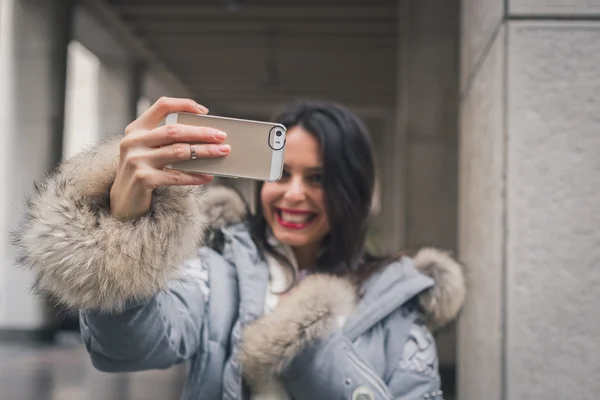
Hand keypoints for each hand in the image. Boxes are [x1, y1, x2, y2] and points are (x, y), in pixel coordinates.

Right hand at [110, 97, 230, 219]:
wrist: (122, 201)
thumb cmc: (142, 171)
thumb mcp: (147, 150)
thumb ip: (166, 140)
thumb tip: (205, 137)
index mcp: (136, 129)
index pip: (162, 106)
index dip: (184, 105)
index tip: (204, 112)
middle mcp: (134, 141)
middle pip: (175, 131)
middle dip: (202, 132)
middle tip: (222, 136)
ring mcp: (137, 160)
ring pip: (179, 152)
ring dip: (204, 152)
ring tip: (222, 152)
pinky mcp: (143, 179)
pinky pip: (177, 175)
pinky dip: (195, 176)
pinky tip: (208, 176)